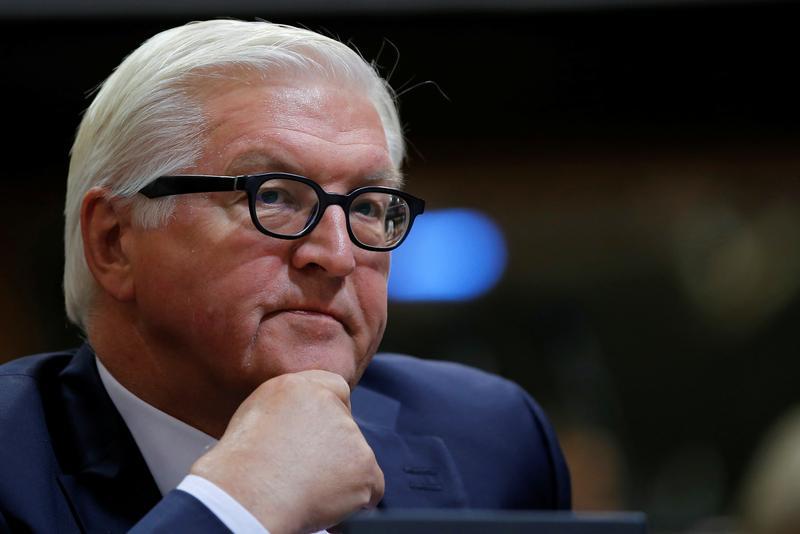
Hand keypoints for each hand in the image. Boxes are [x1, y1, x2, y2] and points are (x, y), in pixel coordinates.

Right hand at [190, 370, 383, 533]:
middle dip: (332, 451)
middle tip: (305, 473)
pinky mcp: (363, 463)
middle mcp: (326, 402)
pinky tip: (325, 505)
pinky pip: (371, 486)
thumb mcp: (251, 419)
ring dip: (339, 477)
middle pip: (345, 427)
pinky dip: (355, 501)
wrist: (244, 496)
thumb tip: (299, 426)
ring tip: (304, 489)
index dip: (330, 416)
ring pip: (356, 458)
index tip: (318, 439)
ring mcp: (349, 433)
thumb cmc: (237, 470)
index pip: (334, 388)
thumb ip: (284, 412)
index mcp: (295, 386)